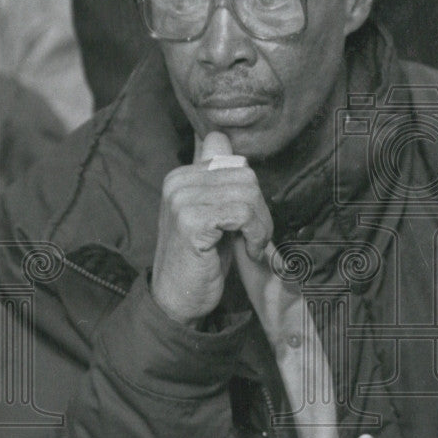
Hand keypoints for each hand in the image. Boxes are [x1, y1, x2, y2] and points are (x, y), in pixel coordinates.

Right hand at [150, 132, 272, 324]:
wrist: (177, 300)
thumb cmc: (202, 258)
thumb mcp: (213, 212)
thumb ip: (218, 178)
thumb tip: (221, 138)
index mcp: (182, 175)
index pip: (235, 161)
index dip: (250, 190)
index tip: (248, 218)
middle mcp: (178, 181)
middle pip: (246, 176)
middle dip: (260, 209)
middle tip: (256, 236)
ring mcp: (182, 200)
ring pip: (248, 193)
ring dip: (260, 224)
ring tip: (252, 244)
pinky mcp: (191, 222)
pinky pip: (243, 213)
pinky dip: (255, 233)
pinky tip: (248, 251)